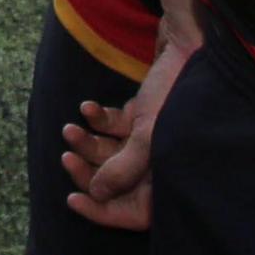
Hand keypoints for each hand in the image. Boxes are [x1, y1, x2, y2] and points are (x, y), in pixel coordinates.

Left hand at [59, 34, 188, 231]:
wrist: (188, 42)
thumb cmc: (175, 92)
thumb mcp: (148, 136)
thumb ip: (122, 169)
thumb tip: (97, 194)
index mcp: (173, 176)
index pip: (136, 212)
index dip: (103, 211)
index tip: (72, 200)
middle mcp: (162, 162)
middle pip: (118, 181)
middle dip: (89, 170)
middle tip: (66, 158)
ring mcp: (152, 137)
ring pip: (111, 152)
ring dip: (87, 143)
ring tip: (69, 129)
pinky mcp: (145, 114)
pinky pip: (115, 126)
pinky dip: (98, 119)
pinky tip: (86, 107)